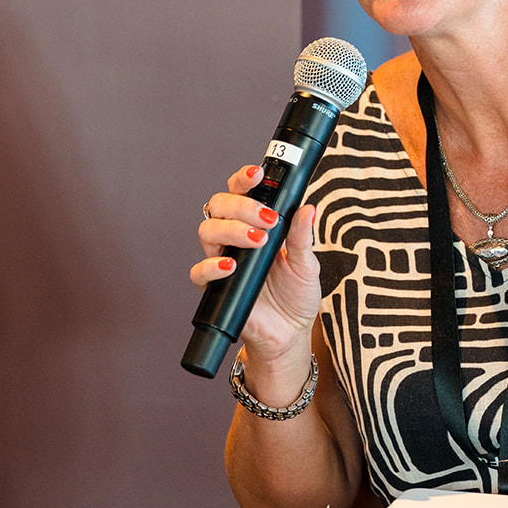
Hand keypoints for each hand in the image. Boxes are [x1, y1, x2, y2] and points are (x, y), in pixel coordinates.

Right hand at [191, 165, 321, 364]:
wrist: (290, 334)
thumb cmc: (297, 297)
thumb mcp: (307, 265)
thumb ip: (302, 238)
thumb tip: (308, 208)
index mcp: (256, 225)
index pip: (242, 192)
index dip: (244, 179)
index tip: (259, 173)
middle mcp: (235, 238)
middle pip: (219, 205)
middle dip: (241, 205)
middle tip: (266, 219)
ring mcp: (222, 259)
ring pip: (207, 230)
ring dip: (231, 229)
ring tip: (257, 240)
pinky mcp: (215, 287)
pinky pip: (199, 271)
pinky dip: (212, 265)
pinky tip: (230, 264)